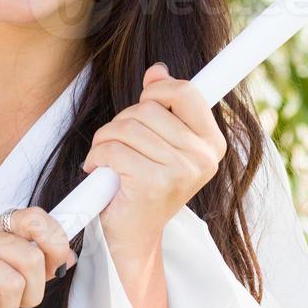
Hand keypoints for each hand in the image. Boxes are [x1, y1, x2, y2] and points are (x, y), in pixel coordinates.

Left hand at [81, 62, 227, 257]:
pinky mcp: (154, 182)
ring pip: (126, 127)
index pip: (187, 92)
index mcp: (210, 143)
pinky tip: (100, 172)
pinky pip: (113, 149)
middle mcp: (202, 156)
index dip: (159, 90)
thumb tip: (157, 71)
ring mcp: (180, 170)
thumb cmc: (144, 186)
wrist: (134, 236)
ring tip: (107, 160)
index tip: (145, 100)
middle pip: (147, 108)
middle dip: (121, 122)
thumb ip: (163, 106)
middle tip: (117, 144)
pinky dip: (97, 157)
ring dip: (105, 140)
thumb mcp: (160, 143)